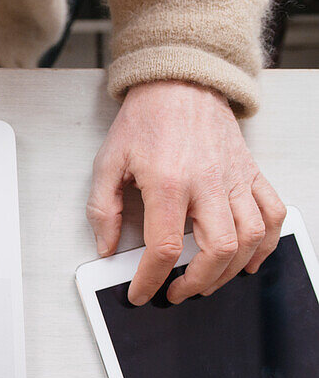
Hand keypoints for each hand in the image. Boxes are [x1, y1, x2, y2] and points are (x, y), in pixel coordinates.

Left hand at [87, 80, 285, 304]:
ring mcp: (235, 178)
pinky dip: (267, 243)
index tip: (142, 294)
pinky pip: (274, 213)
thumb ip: (103, 208)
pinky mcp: (251, 173)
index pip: (165, 247)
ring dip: (230, 270)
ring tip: (206, 283)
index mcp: (169, 183)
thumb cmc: (145, 120)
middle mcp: (208, 183)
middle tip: (176, 293)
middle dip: (197, 282)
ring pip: (251, 237)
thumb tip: (106, 246)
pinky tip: (248, 261)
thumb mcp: (108, 162)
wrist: (180, 83)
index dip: (151, 279)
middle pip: (218, 249)